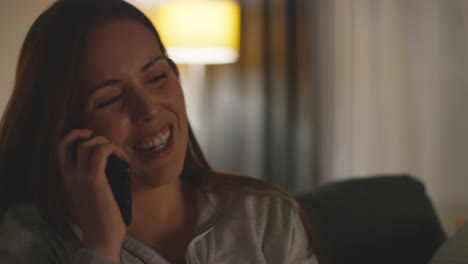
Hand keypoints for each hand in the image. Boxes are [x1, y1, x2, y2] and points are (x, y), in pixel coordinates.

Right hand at [58, 129, 125, 261]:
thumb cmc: (99, 222)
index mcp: (65, 183)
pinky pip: (101, 152)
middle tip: (100, 139)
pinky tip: (121, 157)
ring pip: (86, 145)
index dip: (69, 138)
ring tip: (116, 152)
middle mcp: (68, 178)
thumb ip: (88, 185)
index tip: (86, 136)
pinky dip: (112, 148)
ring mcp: (79, 178)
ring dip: (103, 142)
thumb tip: (107, 170)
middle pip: (65, 143)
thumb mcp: (86, 200)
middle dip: (80, 133)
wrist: (100, 238)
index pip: (58, 152)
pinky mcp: (94, 180)